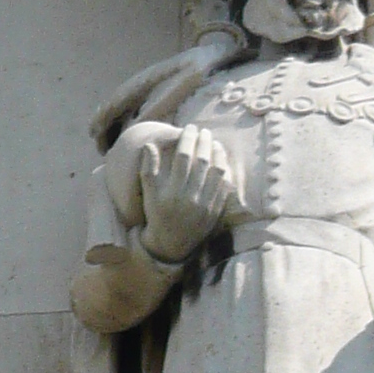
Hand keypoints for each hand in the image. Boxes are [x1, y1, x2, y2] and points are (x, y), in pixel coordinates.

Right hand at [139, 127, 240, 263]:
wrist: (171, 244)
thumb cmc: (157, 215)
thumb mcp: (149, 194)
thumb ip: (148, 170)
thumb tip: (150, 145)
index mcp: (173, 192)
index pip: (183, 158)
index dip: (187, 140)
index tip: (189, 128)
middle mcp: (191, 198)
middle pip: (202, 162)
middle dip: (204, 142)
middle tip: (204, 131)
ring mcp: (206, 205)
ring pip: (217, 173)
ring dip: (218, 154)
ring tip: (215, 142)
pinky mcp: (216, 211)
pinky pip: (224, 186)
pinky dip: (225, 171)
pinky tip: (222, 160)